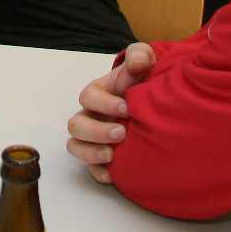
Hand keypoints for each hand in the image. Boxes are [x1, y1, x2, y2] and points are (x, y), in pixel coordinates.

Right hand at [65, 43, 157, 184]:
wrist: (154, 101)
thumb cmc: (143, 79)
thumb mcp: (143, 62)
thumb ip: (139, 55)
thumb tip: (137, 62)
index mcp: (98, 93)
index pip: (88, 96)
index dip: (103, 103)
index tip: (127, 107)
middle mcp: (91, 116)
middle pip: (76, 125)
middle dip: (96, 130)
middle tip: (121, 133)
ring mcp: (94, 138)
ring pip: (76, 147)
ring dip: (91, 152)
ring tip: (112, 155)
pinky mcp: (102, 157)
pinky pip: (91, 169)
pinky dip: (99, 173)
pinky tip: (114, 176)